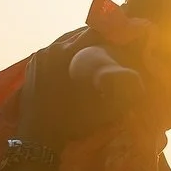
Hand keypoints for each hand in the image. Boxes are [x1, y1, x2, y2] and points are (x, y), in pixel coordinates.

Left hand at [16, 28, 138, 150]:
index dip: (110, 33)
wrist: (38, 138)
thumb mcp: (100, 107)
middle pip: (76, 35)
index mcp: (65, 54)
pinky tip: (76, 62)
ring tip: (96, 50)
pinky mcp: (33, 67)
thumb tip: (138, 80)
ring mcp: (38, 58)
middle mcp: (50, 50)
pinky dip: (66, 53)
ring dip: (79, 44)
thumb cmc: (71, 121)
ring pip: (63, 42)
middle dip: (95, 37)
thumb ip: (119, 92)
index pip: (92, 33)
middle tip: (112, 42)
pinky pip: (52, 53)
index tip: (124, 35)